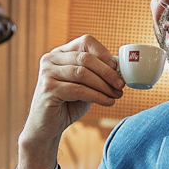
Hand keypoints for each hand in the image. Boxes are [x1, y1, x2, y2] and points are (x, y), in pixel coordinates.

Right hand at [17, 35, 124, 168]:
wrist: (47, 126)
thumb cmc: (68, 103)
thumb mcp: (86, 84)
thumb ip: (98, 74)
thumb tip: (121, 69)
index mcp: (61, 53)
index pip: (86, 42)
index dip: (104, 53)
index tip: (118, 68)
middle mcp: (51, 59)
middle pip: (86, 59)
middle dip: (108, 72)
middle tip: (121, 85)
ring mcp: (47, 73)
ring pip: (83, 74)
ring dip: (104, 85)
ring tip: (116, 95)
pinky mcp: (48, 88)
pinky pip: (78, 90)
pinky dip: (97, 96)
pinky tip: (108, 102)